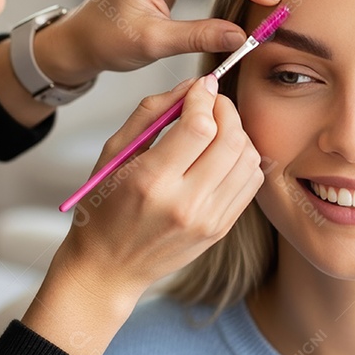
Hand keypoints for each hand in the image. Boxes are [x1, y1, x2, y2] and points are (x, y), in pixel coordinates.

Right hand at [22, 76, 262, 354]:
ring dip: (238, 132)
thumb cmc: (103, 209)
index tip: (201, 87)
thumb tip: (190, 86)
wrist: (109, 268)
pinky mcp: (221, 229)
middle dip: (226, 110)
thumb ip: (151, 113)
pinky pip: (251, 183)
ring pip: (248, 160)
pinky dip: (244, 159)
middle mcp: (185, 204)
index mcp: (151, 182)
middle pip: (231, 140)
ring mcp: (208, 220)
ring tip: (217, 127)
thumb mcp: (113, 153)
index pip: (199, 127)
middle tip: (213, 102)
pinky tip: (223, 154)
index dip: (205, 98)